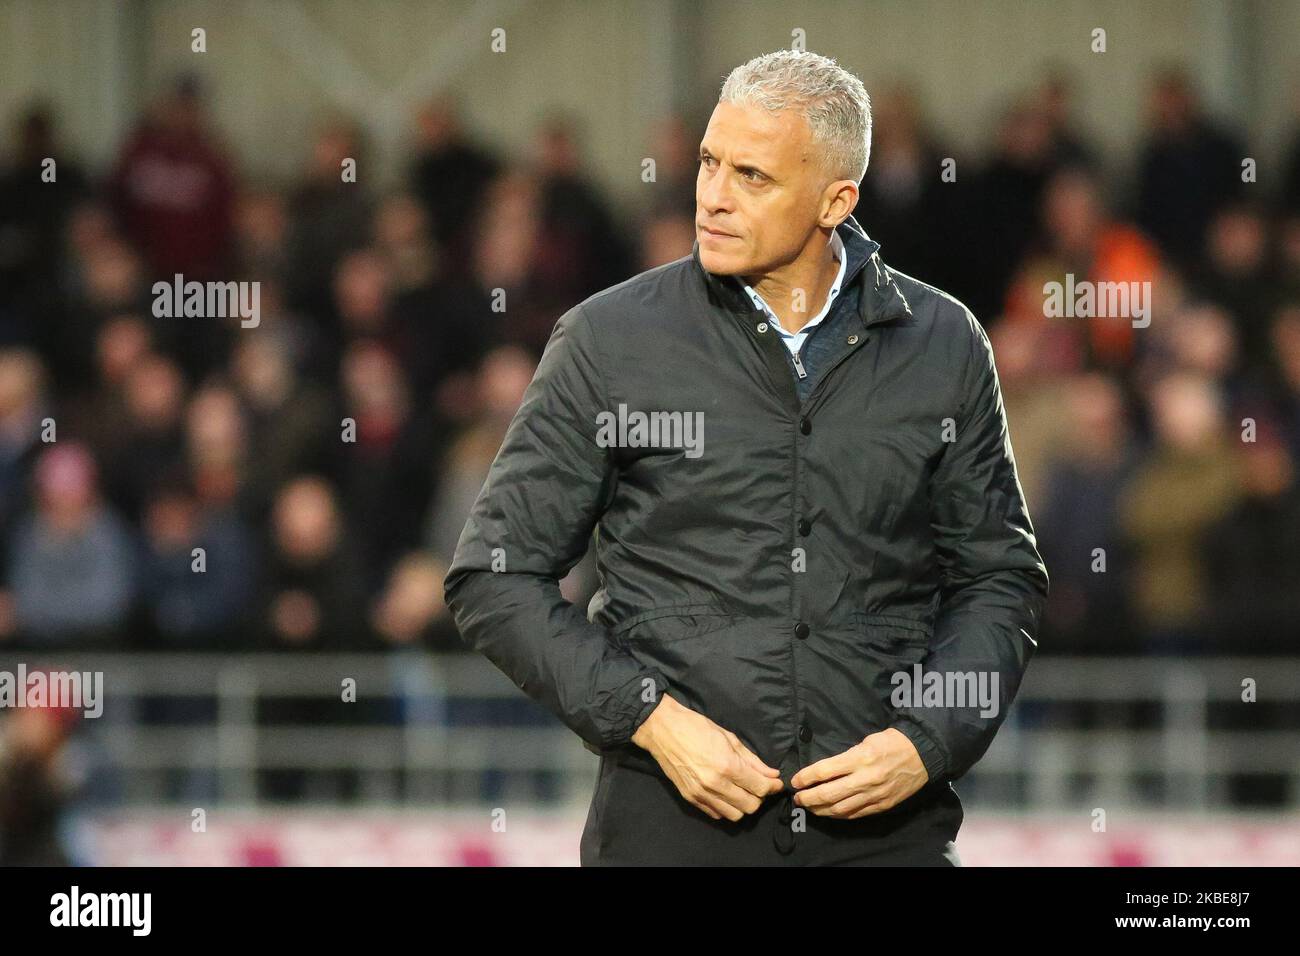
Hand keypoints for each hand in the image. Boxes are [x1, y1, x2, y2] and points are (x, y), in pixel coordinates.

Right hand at [631, 694, 784, 820]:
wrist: (663, 730)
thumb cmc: (696, 727)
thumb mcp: (729, 738)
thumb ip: (752, 760)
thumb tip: (772, 774)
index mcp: (727, 765)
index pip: (760, 788)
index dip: (773, 787)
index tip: (776, 783)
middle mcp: (715, 784)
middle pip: (751, 806)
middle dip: (760, 797)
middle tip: (759, 785)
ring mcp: (701, 794)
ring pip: (735, 815)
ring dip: (743, 805)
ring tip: (742, 791)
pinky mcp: (690, 798)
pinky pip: (716, 814)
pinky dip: (726, 808)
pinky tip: (726, 794)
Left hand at [790, 727, 927, 817]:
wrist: (922, 754)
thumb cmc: (891, 742)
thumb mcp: (865, 741)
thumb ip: (845, 757)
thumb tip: (824, 770)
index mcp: (859, 758)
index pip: (824, 771)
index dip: (806, 777)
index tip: (795, 781)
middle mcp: (865, 779)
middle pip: (828, 794)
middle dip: (808, 798)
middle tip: (797, 798)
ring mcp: (874, 795)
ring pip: (840, 808)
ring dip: (820, 810)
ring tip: (809, 807)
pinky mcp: (882, 805)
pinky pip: (855, 814)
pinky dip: (839, 815)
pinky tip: (829, 812)